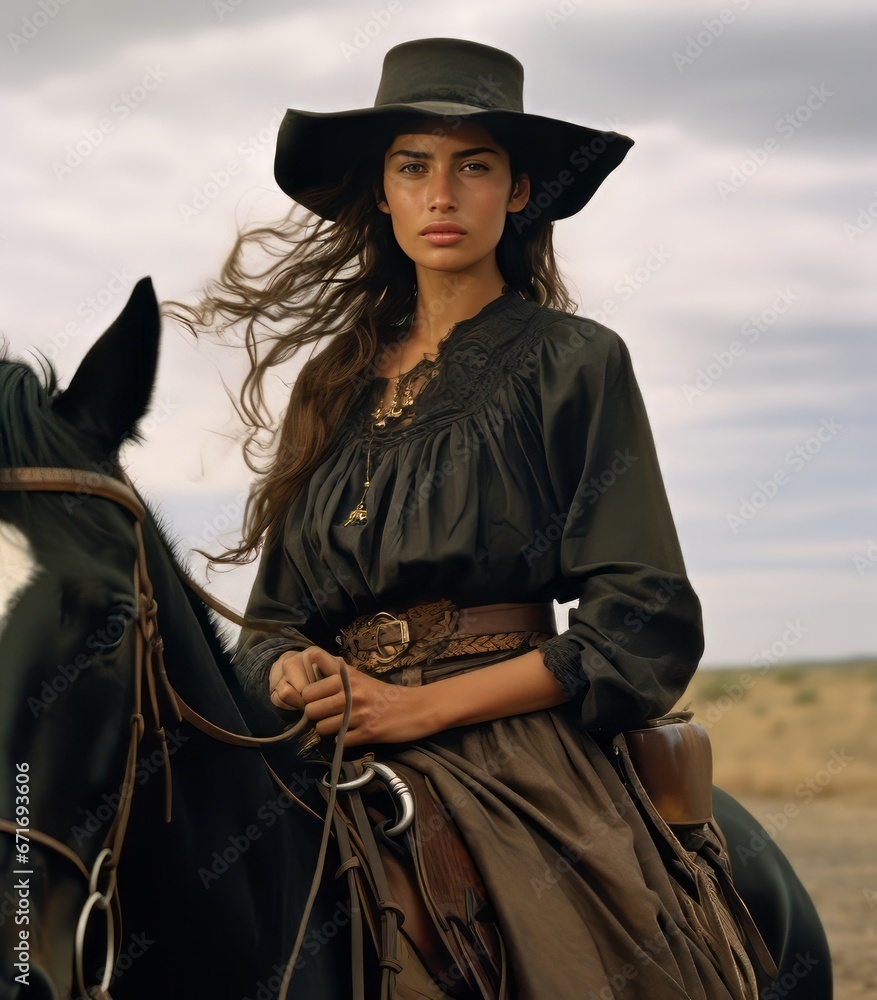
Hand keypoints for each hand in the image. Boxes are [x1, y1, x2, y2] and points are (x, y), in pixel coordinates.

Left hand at [269, 645, 426, 745]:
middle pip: (310, 708)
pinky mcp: (367, 732)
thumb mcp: (360, 678)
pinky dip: (343, 741)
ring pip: (321, 727)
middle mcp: (351, 692)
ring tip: (339, 726)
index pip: (308, 687)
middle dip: (316, 715)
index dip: (308, 695)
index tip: (315, 698)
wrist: (416, 708)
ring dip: (327, 730)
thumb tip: (310, 675)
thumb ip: (336, 675)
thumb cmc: (384, 694)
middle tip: (327, 716)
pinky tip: (352, 734)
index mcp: (347, 676)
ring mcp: (358, 713)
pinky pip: (340, 741)